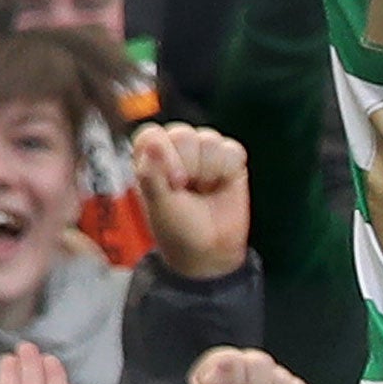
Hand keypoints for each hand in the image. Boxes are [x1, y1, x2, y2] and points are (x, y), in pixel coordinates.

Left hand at [134, 123, 248, 280]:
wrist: (211, 249)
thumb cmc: (177, 229)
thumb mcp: (157, 205)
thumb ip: (150, 173)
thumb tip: (154, 143)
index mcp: (150, 159)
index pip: (152, 135)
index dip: (163, 154)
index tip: (173, 183)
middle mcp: (176, 151)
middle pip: (182, 134)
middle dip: (188, 166)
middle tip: (186, 189)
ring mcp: (204, 153)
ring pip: (209, 139)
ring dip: (208, 171)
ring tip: (204, 190)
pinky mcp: (230, 158)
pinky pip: (232, 149)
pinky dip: (227, 171)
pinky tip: (221, 185)